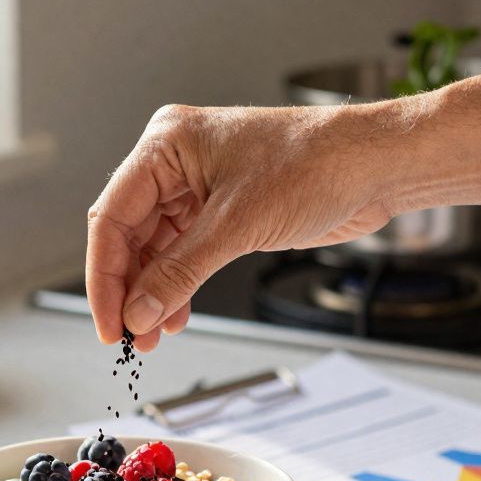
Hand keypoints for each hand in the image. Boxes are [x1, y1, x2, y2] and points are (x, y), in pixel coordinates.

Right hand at [85, 103, 405, 349]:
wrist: (374, 166)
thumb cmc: (317, 164)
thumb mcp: (238, 225)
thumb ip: (181, 272)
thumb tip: (139, 312)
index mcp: (166, 145)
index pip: (112, 216)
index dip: (106, 275)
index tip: (110, 322)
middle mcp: (175, 163)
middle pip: (129, 235)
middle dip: (130, 289)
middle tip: (130, 335)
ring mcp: (197, 187)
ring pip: (155, 249)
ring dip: (154, 293)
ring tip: (153, 334)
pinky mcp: (221, 210)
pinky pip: (183, 254)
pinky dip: (178, 286)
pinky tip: (177, 315)